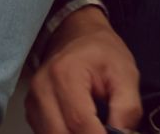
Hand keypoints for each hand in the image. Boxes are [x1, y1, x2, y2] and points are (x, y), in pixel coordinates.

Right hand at [26, 7, 141, 133]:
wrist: (78, 35)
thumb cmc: (102, 52)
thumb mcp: (126, 74)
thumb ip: (127, 109)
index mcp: (65, 74)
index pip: (80, 123)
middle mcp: (42, 88)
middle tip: (106, 132)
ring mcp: (33, 100)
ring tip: (95, 128)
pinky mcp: (31, 110)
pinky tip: (81, 129)